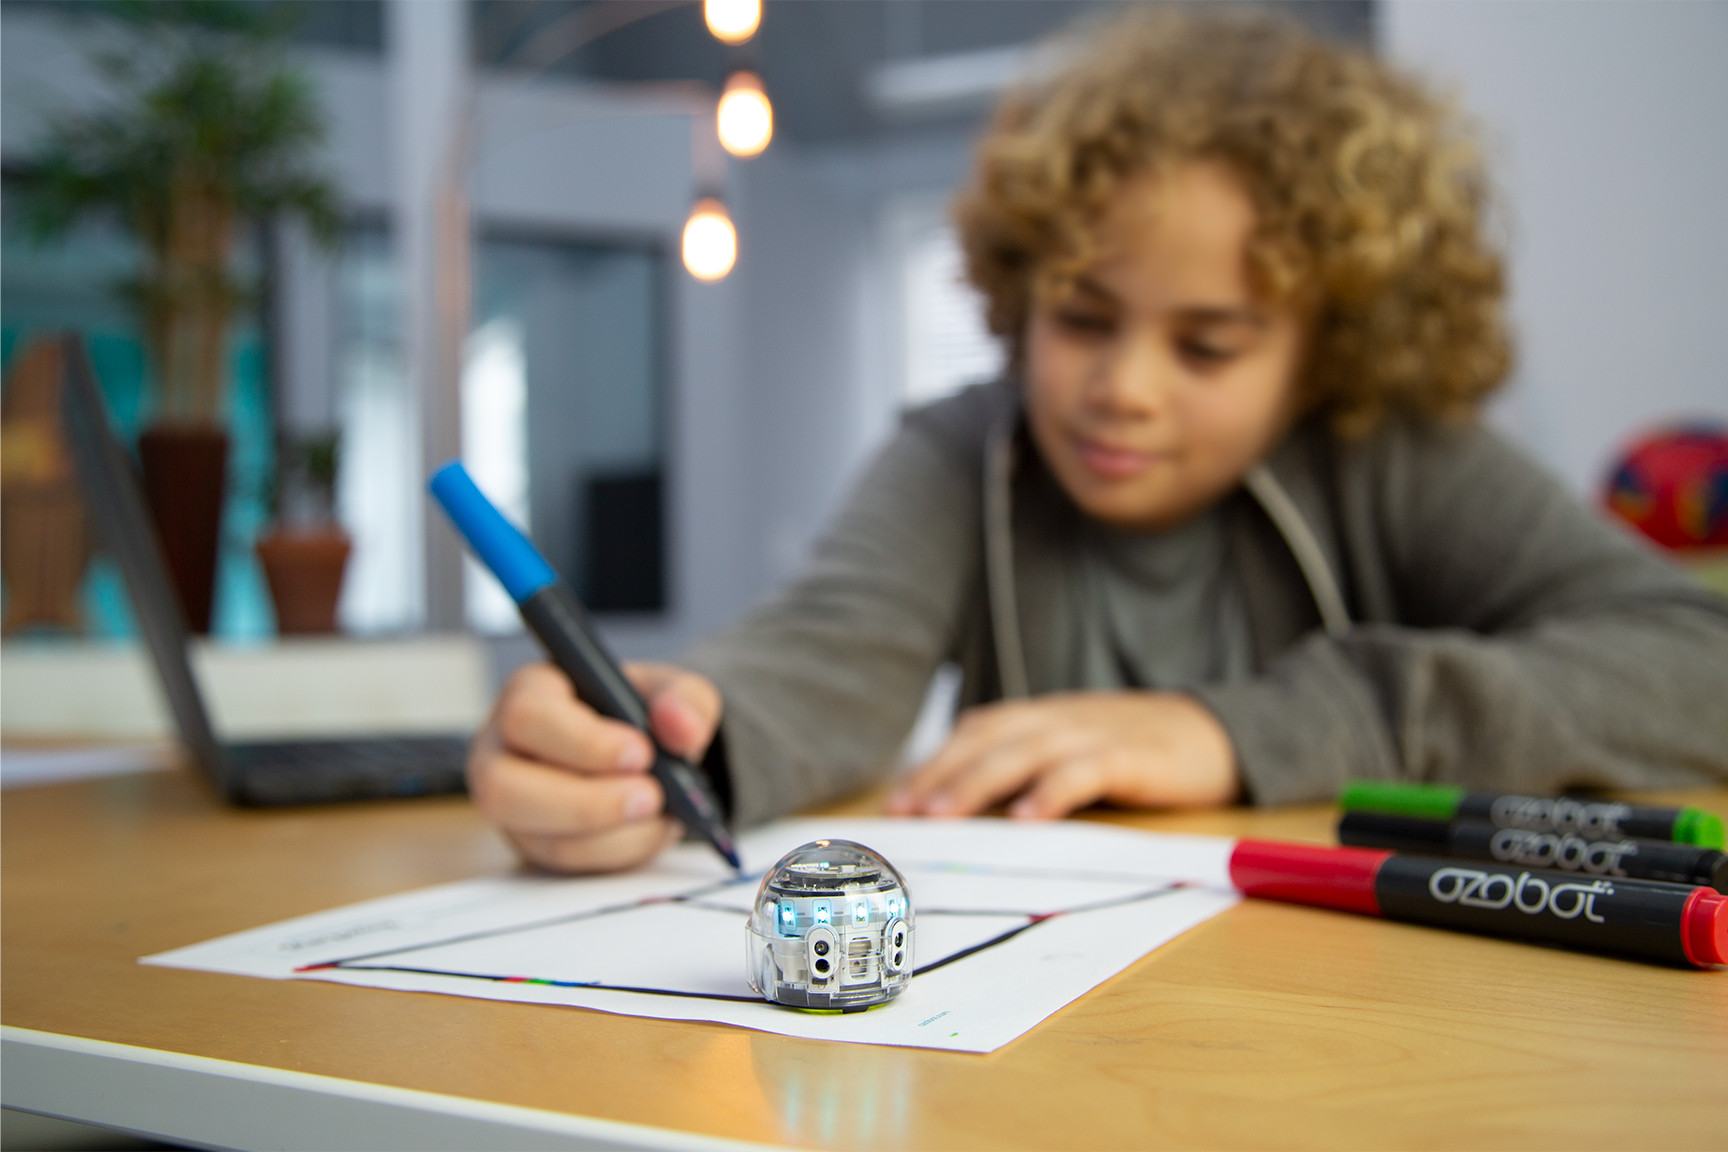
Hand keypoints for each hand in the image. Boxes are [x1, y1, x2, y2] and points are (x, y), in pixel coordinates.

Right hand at [467, 661, 721, 872]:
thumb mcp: (668, 691)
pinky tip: (650, 830)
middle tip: (651, 797)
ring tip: (661, 815)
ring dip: (613, 837)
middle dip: (587, 803)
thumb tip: (680, 726)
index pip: (528, 716)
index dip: (583, 742)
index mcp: (529, 693)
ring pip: (540, 838)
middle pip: (505, 788)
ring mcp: (513, 807)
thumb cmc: (635, 712)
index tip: (641, 753)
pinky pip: (567, 866)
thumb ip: (683, 698)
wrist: (639, 752)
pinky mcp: (536, 846)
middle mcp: (503, 751)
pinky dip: (619, 855)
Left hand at [886, 692, 1239, 819]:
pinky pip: (1085, 770)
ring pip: (1024, 752)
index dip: (932, 762)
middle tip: (904, 811)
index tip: (895, 801)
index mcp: (1040, 718)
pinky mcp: (1132, 756)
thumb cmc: (1135, 751)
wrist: (1216, 735)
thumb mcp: (1073, 751)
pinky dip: (1052, 791)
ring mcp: (1094, 733)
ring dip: (977, 782)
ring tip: (944, 814)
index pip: (973, 732)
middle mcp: (1058, 718)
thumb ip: (1026, 768)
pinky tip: (1026, 819)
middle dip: (940, 773)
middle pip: (986, 738)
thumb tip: (964, 807)